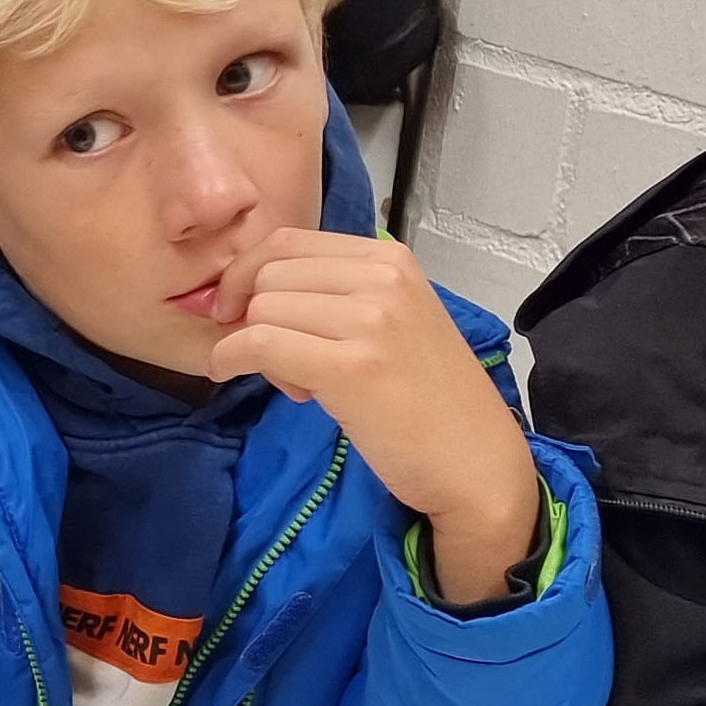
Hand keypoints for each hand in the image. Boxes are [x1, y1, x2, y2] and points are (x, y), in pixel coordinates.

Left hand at [201, 226, 539, 594]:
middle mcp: (383, 278)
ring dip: (251, 346)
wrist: (476, 465)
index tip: (234, 308)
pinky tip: (228, 374)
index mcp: (391, 259)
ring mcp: (371, 321)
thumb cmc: (430, 404)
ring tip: (294, 381)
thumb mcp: (392, 324)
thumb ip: (336, 298)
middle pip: (269, 273)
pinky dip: (229, 358)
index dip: (245, 273)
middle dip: (251, 315)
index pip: (287, 240)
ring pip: (262, 308)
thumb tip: (251, 294)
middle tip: (279, 361)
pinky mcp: (352, 368)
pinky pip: (260, 344)